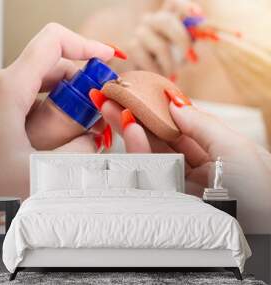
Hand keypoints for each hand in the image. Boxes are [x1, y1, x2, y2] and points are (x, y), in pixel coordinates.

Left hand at [0, 23, 115, 221]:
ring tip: (79, 135)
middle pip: (54, 67)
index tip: (107, 59)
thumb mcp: (37, 172)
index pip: (53, 42)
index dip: (86, 45)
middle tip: (98, 117)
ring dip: (67, 105)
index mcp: (9, 88)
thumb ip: (77, 154)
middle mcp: (1, 84)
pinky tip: (58, 140)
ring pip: (44, 85)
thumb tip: (95, 139)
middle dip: (81, 89)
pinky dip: (51, 113)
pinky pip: (32, 100)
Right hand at [100, 93, 270, 232]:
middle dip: (137, 117)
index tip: (139, 92)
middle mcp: (199, 170)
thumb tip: (175, 101)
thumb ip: (203, 125)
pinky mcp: (170, 202)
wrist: (260, 233)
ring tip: (114, 111)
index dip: (160, 108)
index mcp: (218, 154)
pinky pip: (150, 175)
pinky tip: (130, 132)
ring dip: (132, 131)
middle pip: (162, 139)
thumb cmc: (261, 194)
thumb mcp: (238, 149)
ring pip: (152, 155)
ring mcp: (183, 187)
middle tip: (113, 98)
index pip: (183, 126)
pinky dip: (138, 153)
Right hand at [126, 0, 201, 75]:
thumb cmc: (168, 60)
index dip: (185, 6)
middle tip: (190, 58)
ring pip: (160, 46)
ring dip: (170, 64)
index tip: (198, 15)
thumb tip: (210, 34)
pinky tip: (160, 76)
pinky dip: (157, 71)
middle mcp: (151, 20)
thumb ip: (193, 39)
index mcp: (167, 15)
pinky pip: (147, 60)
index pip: (174, 2)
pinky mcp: (131, 47)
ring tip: (172, 74)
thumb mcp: (183, 49)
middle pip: (166, 21)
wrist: (145, 76)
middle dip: (182, 40)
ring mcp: (140, 32)